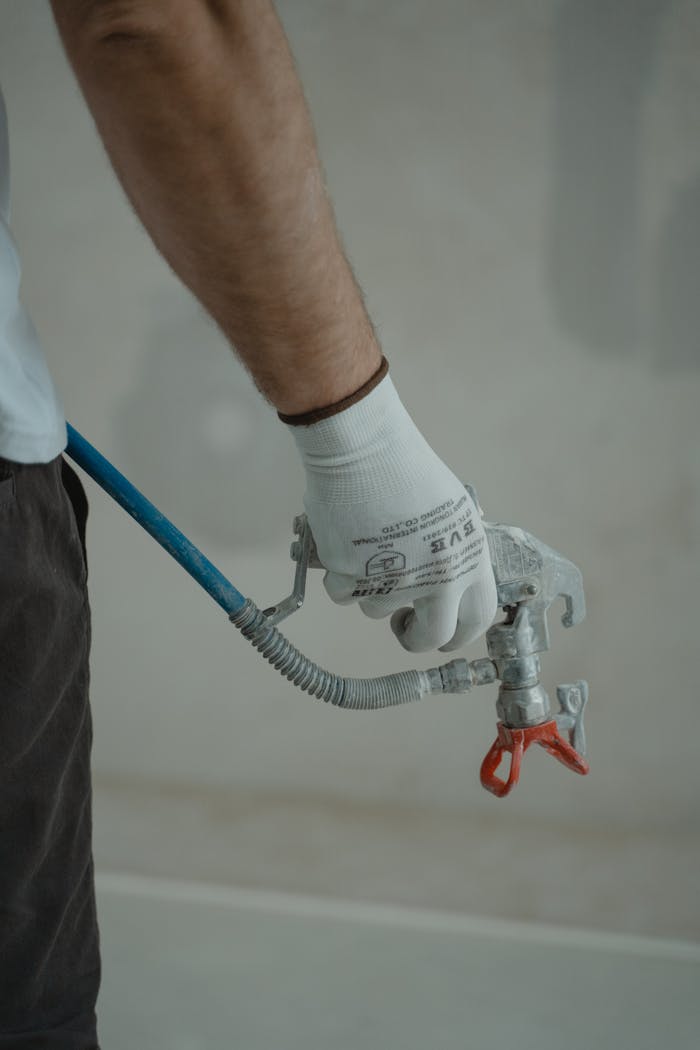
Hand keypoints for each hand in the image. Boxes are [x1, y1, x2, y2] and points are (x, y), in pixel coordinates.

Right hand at [285, 369, 496, 652]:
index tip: (444, 634)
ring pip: (378, 609)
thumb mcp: (453, 509)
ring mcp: (393, 582)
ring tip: (369, 549)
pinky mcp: (352, 578)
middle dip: (414, 637)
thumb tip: (451, 578)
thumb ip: (454, 549)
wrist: (363, 450)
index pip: (477, 619)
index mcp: (468, 560)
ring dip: (371, 588)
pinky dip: (340, 575)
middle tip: (403, 625)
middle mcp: (437, 579)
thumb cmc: (405, 468)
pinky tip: (346, 544)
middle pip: (431, 637)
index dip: (460, 633)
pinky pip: (342, 594)